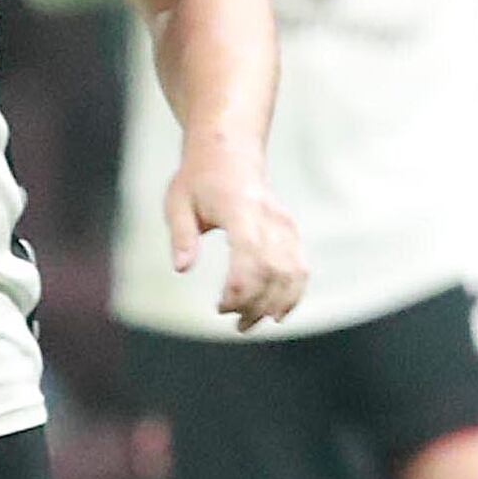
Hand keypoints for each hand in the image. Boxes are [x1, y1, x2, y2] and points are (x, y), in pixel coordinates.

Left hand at [167, 151, 307, 330]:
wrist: (229, 154)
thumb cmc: (198, 181)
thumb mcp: (178, 203)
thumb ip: (181, 236)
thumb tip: (182, 268)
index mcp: (240, 208)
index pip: (250, 253)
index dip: (240, 287)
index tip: (220, 307)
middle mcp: (269, 217)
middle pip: (273, 270)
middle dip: (255, 304)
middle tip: (234, 324)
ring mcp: (285, 224)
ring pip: (292, 273)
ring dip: (275, 305)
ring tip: (250, 324)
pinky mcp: (291, 232)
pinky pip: (300, 268)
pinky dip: (292, 294)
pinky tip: (276, 314)